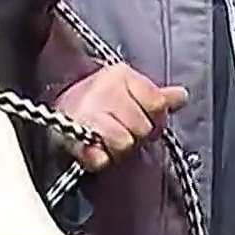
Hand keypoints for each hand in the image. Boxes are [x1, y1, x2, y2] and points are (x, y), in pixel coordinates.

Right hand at [52, 63, 187, 170]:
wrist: (52, 109)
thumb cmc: (95, 101)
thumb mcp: (127, 90)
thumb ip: (156, 96)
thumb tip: (182, 96)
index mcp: (120, 76)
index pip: (157, 103)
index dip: (155, 118)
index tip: (142, 118)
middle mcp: (102, 90)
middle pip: (143, 126)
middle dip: (137, 135)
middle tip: (124, 132)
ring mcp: (85, 114)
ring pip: (124, 142)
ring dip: (119, 148)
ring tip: (109, 142)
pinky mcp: (69, 138)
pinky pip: (97, 156)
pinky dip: (99, 158)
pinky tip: (98, 154)